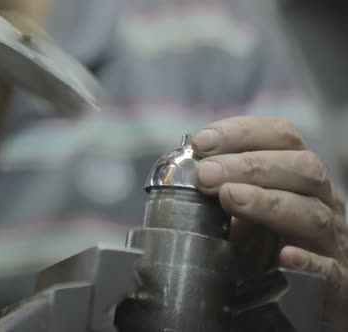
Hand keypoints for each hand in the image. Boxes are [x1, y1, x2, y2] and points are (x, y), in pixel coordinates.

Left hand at [192, 116, 347, 328]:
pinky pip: (329, 269)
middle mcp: (320, 200)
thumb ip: (219, 191)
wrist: (309, 293)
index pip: (281, 137)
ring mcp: (330, 240)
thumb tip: (177, 176)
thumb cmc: (269, 245)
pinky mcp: (334, 281)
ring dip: (268, 202)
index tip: (201, 141)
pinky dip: (308, 261)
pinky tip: (284, 257)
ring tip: (229, 197)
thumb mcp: (243, 210)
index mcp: (297, 176)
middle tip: (205, 174)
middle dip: (249, 165)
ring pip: (313, 213)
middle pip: (300, 168)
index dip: (241, 132)